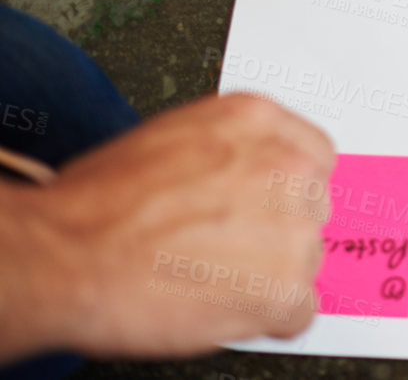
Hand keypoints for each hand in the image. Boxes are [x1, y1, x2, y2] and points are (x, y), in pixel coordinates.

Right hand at [0, 94, 334, 359]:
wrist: (62, 257)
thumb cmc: (93, 206)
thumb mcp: (171, 140)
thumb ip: (229, 154)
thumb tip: (247, 179)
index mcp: (256, 122)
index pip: (312, 156)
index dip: (284, 192)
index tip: (266, 209)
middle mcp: (284, 166)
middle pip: (311, 208)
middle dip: (275, 232)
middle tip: (224, 250)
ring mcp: (292, 226)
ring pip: (306, 260)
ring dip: (268, 275)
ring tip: (209, 279)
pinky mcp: (284, 287)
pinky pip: (300, 311)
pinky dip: (267, 319)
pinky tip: (223, 309)